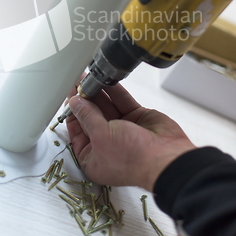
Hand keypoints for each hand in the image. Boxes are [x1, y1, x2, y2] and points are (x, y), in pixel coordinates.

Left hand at [66, 83, 194, 191]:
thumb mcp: (101, 136)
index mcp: (93, 157)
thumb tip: (75, 103)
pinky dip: (114, 91)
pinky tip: (106, 80)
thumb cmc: (133, 158)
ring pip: (106, 107)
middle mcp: (106, 144)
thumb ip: (87, 116)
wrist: (166, 157)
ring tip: (89, 77)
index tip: (68, 95)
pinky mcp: (136, 118)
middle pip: (91, 116)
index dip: (72, 112)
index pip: (77, 131)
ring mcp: (122, 130)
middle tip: (78, 81)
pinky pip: (121, 101)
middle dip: (85, 99)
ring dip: (98, 92)